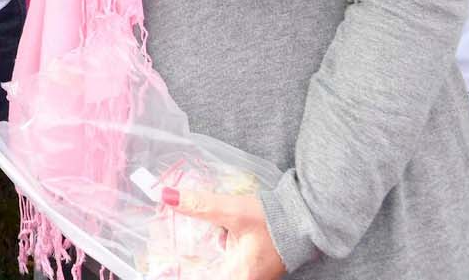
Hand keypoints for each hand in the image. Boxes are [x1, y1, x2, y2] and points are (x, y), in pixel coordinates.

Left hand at [165, 189, 285, 279]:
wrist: (306, 216)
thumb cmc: (274, 219)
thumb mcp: (234, 210)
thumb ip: (201, 205)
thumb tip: (167, 197)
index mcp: (238, 276)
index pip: (201, 278)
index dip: (180, 273)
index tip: (162, 264)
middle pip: (207, 274)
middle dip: (187, 264)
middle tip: (165, 251)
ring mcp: (249, 274)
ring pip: (215, 270)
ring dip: (200, 259)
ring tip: (175, 244)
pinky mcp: (251, 264)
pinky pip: (224, 264)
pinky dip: (211, 253)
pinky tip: (203, 238)